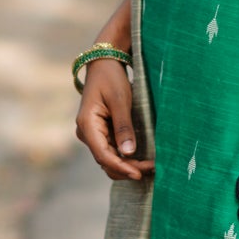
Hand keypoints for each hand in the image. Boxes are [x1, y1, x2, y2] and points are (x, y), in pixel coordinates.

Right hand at [75, 58, 153, 181]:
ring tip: (150, 167)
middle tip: (152, 169)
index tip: (138, 173)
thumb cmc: (111, 79)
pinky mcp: (103, 134)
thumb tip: (128, 153)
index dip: (121, 167)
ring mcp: (94, 135)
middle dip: (128, 168)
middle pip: (106, 161)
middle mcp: (87, 134)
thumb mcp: (119, 100)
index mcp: (87, 125)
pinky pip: (113, 151)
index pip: (103, 154)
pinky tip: (143, 160)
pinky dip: (127, 158)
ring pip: (109, 159)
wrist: (104, 65)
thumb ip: (123, 126)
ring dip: (128, 166)